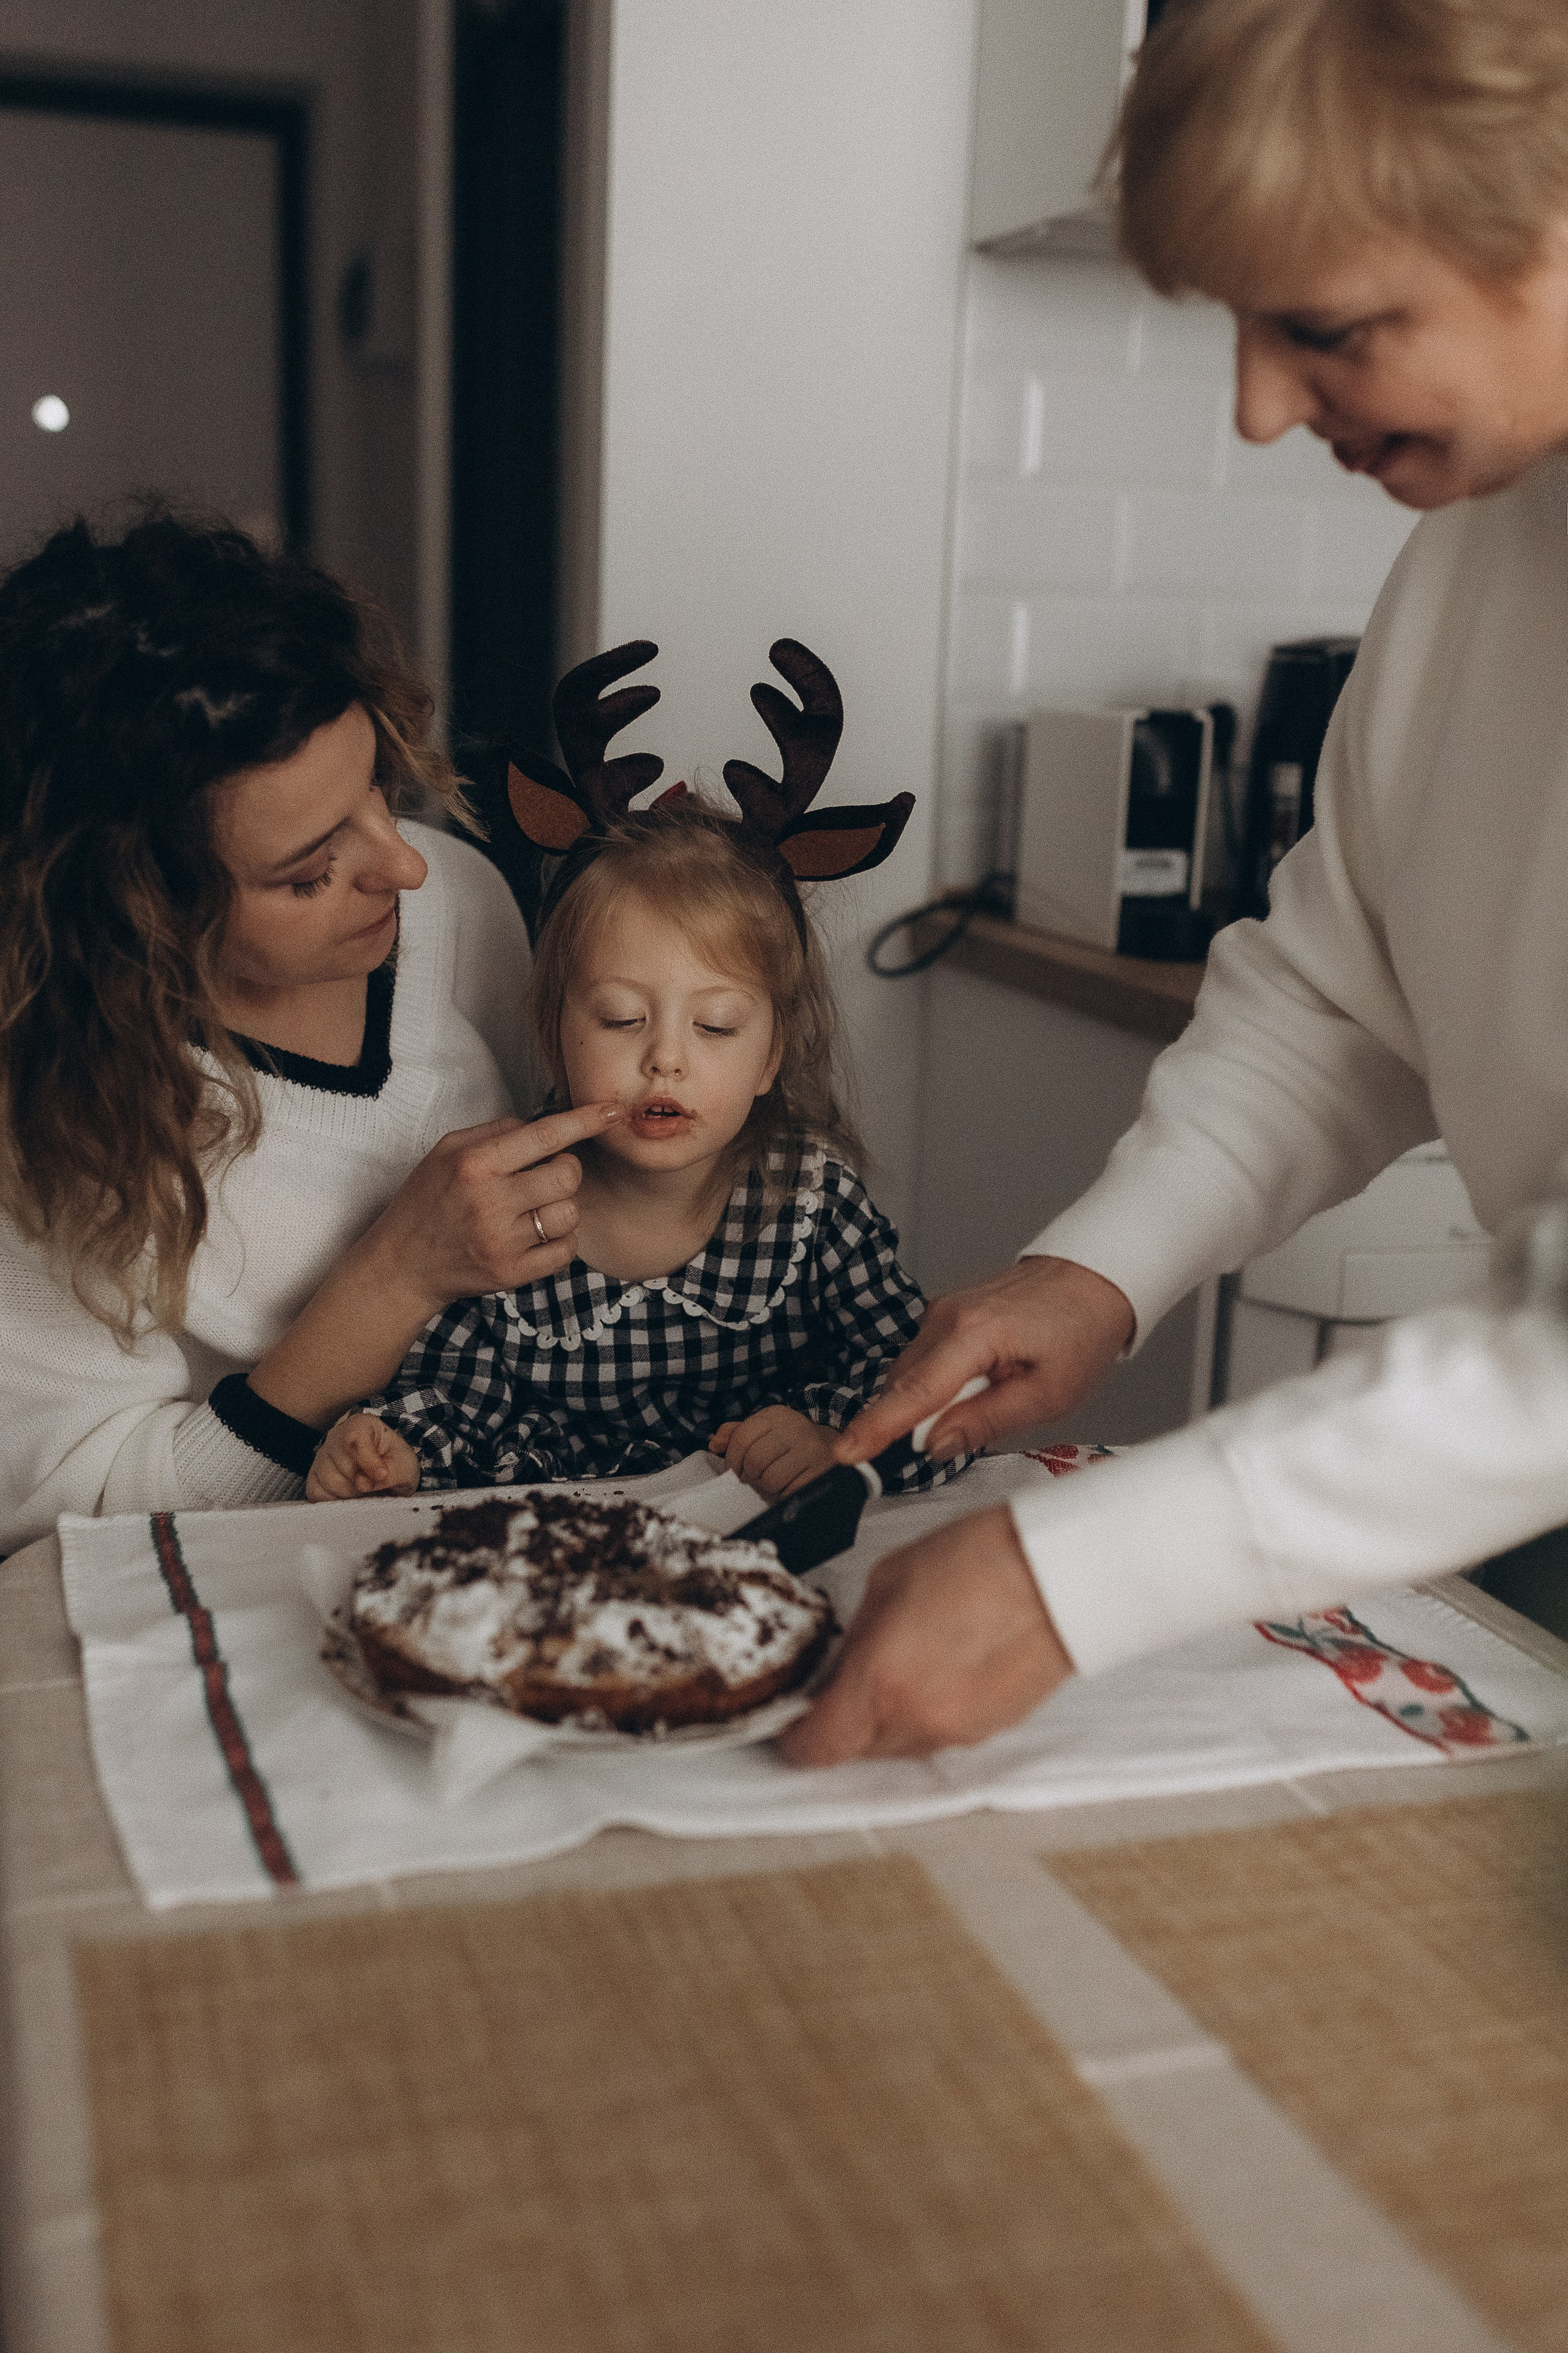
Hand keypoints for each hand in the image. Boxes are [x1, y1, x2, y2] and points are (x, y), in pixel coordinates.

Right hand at [248, 1101, 622, 1429]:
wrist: (402, 1265)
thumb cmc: (427, 1200)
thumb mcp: (447, 1151)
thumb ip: (496, 1132)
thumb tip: (545, 1123)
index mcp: (475, 1164)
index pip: (545, 1135)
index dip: (585, 1120)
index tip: (613, 1110)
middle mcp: (491, 1202)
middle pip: (568, 1175)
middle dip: (564, 1171)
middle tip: (541, 1177)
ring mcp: (503, 1242)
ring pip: (571, 1213)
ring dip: (560, 1207)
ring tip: (530, 1209)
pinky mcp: (513, 1274)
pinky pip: (566, 1250)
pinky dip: (559, 1240)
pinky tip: (534, 1235)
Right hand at [306, 1413, 421, 1500]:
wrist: (386, 1471)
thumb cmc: (395, 1463)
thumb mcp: (405, 1465)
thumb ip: (392, 1472)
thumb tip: (363, 1484)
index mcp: (360, 1426)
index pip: (355, 1441)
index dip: (368, 1462)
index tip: (382, 1475)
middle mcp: (335, 1438)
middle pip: (342, 1467)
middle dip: (363, 1484)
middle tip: (377, 1488)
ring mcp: (321, 1459)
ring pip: (329, 1483)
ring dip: (351, 1495)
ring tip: (365, 1492)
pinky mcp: (313, 1480)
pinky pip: (318, 1495)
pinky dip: (337, 1503)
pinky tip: (351, 1498)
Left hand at [710, 1407, 839, 1497]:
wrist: (830, 1445)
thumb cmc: (788, 1440)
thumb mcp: (763, 1429)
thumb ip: (735, 1434)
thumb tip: (714, 1444)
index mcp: (775, 1415)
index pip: (741, 1438)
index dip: (731, 1460)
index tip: (734, 1471)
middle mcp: (794, 1428)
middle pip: (755, 1461)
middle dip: (748, 1476)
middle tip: (752, 1480)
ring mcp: (810, 1450)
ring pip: (771, 1479)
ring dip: (765, 1488)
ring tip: (769, 1484)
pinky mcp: (820, 1471)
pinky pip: (789, 1492)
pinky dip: (782, 1495)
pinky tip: (785, 1488)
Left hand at [778, 1505, 1072, 1764]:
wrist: (1061, 1572)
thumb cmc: (981, 1560)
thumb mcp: (889, 1580)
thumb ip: (857, 1635)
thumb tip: (843, 1663)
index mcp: (880, 1680)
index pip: (816, 1746)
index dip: (795, 1736)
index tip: (793, 1716)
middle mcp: (916, 1719)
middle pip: (856, 1749)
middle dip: (845, 1719)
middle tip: (852, 1674)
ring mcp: (958, 1731)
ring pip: (900, 1745)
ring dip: (890, 1715)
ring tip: (909, 1659)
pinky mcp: (990, 1730)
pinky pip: (941, 1732)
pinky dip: (931, 1710)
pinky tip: (945, 1664)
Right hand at [834, 1256, 1134, 1464]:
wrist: (1093, 1279)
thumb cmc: (1080, 1332)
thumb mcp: (1049, 1394)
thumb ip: (986, 1421)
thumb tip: (935, 1445)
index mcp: (973, 1334)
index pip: (913, 1393)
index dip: (875, 1428)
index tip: (847, 1453)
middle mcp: (946, 1316)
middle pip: (904, 1388)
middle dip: (917, 1422)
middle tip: (968, 1432)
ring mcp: (941, 1310)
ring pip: (911, 1375)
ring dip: (934, 1401)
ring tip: (994, 1393)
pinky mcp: (943, 1312)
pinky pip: (924, 1360)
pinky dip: (940, 1382)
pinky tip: (982, 1379)